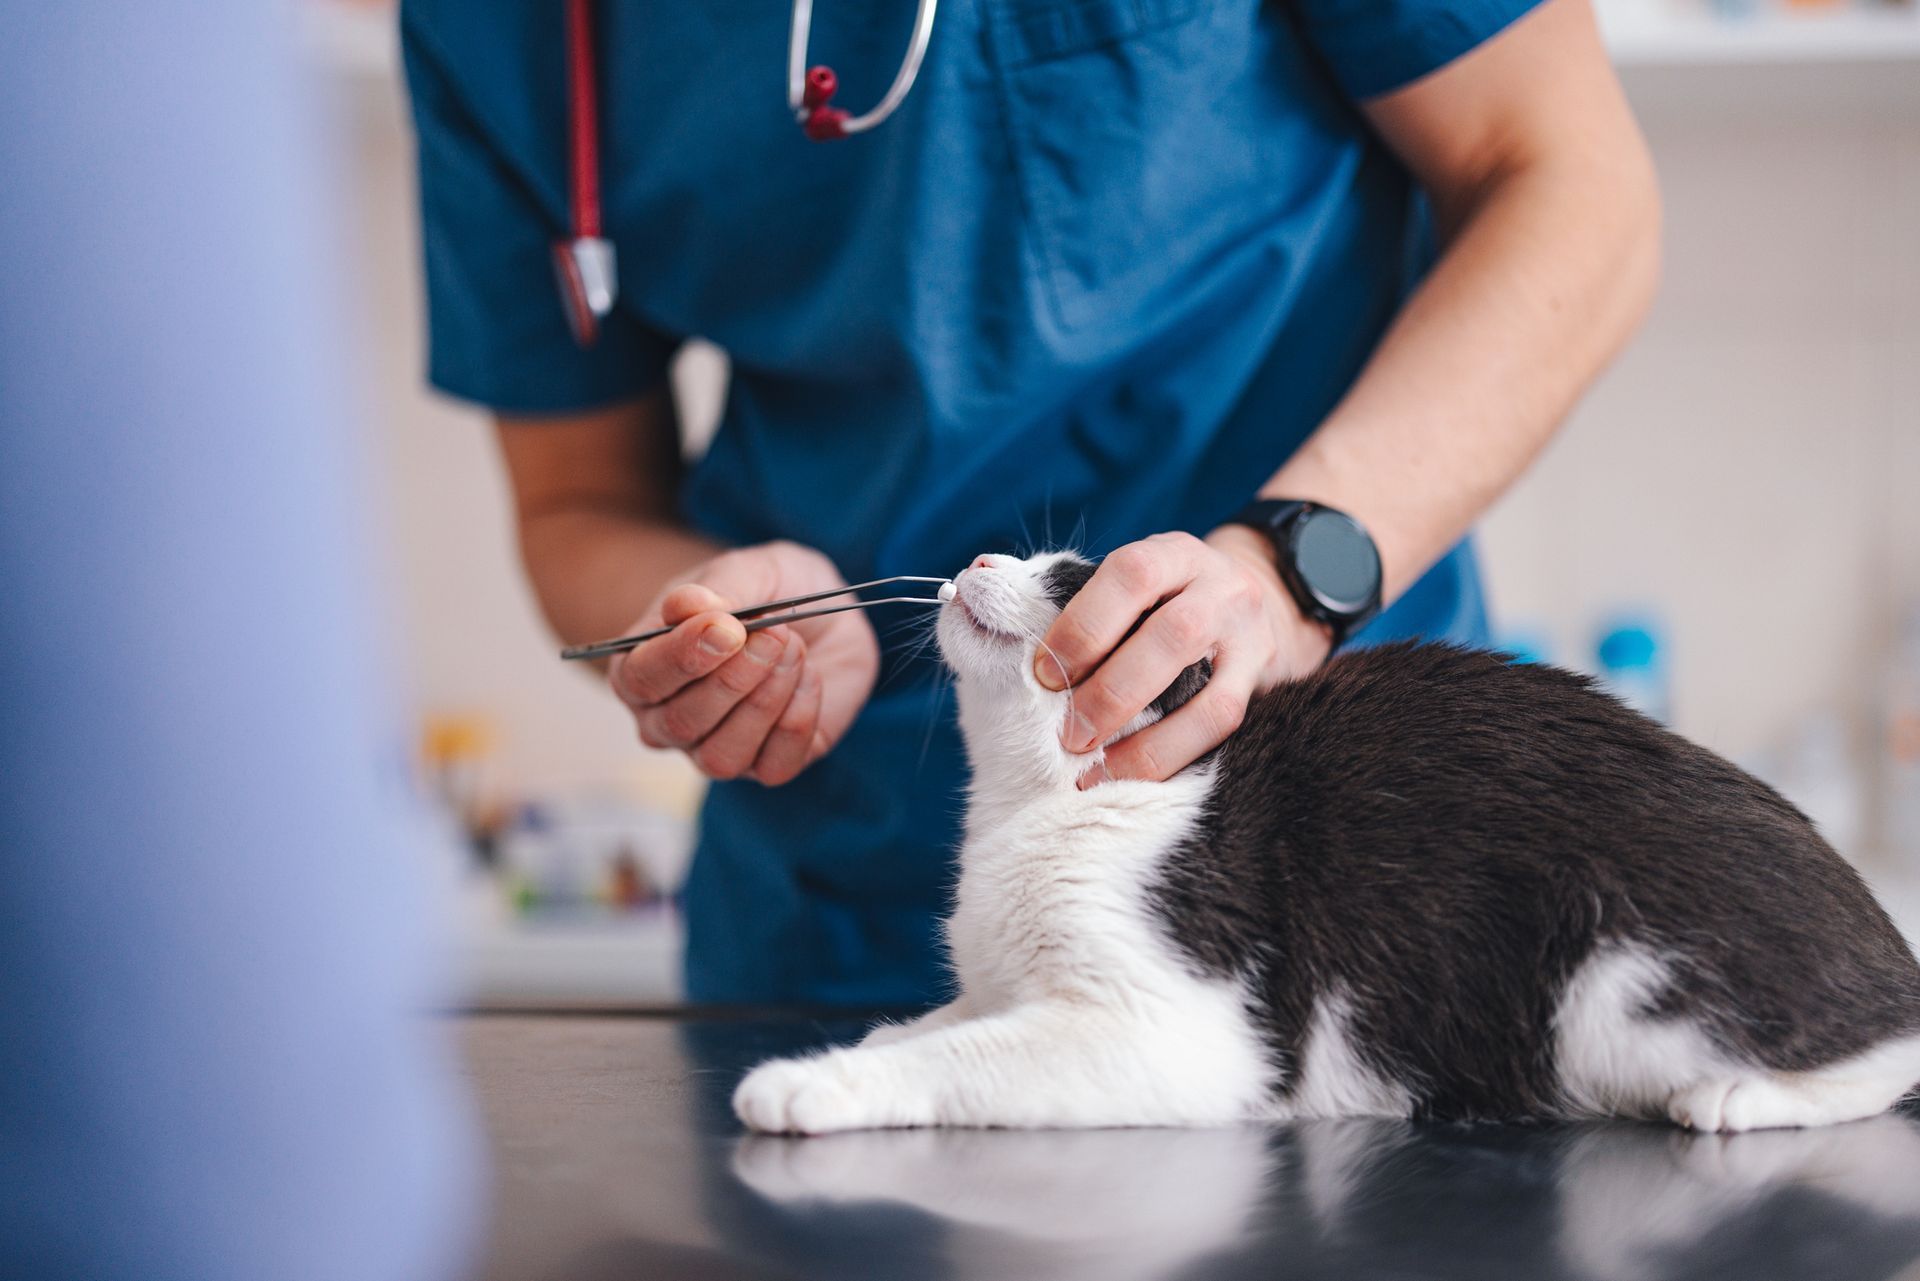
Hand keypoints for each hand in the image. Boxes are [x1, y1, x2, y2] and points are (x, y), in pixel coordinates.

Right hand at [607, 541, 877, 784]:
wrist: (825, 616)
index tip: (729, 627)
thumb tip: (685, 606)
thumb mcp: (751, 570)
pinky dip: (799, 720)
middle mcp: (669, 720)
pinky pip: (774, 765)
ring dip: (765, 702)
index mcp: (643, 668)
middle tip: (775, 635)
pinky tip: (810, 678)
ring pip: (722, 756)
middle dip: (733, 679)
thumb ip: (720, 588)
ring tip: (795, 651)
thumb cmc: (770, 592)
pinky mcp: (767, 766)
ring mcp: (715, 750)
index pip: (640, 678)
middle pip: (681, 722)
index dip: (683, 655)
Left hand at [1034, 528, 1331, 784]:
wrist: (1249, 607)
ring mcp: (1247, 640)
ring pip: (1205, 694)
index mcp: (1173, 554)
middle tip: (1066, 731)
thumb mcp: (1122, 582)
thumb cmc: (1155, 603)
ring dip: (1142, 737)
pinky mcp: (1259, 687)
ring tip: (1091, 764)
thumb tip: (974, 588)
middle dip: (1111, 689)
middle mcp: (1219, 588)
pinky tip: (1126, 774)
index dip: (1084, 625)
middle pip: (1173, 635)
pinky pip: (1219, 729)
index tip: (1041, 672)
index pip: (1132, 574)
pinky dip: (1168, 756)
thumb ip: (1059, 593)